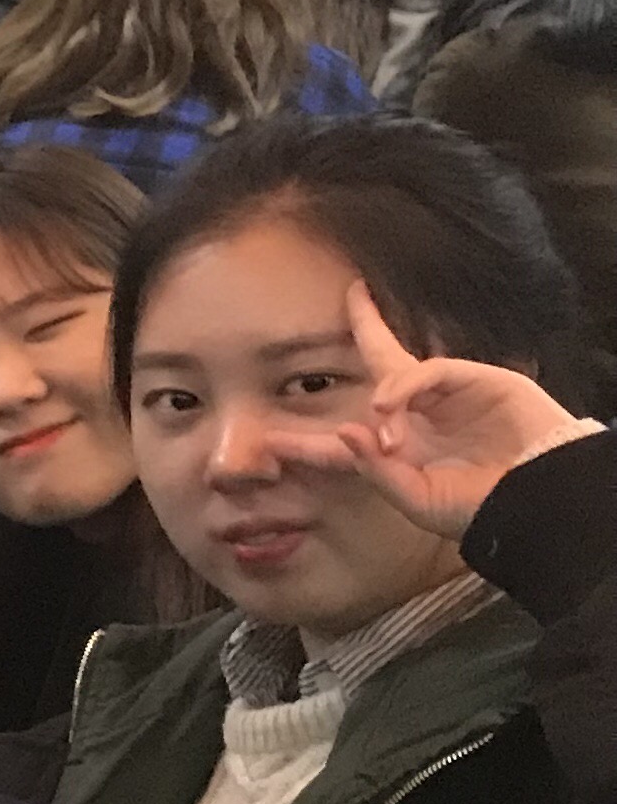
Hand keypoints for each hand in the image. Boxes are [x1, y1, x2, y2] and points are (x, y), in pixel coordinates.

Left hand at [264, 279, 605, 542]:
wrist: (535, 501)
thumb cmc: (477, 508)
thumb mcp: (417, 500)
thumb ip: (377, 471)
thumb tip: (344, 433)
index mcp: (400, 451)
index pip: (344, 441)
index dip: (307, 441)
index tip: (269, 442)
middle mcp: (421, 415)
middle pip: (383, 364)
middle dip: (367, 327)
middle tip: (352, 295)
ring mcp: (449, 394)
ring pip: (402, 370)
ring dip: (384, 398)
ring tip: (387, 429)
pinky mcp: (478, 381)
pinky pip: (430, 371)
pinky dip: (406, 386)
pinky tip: (391, 405)